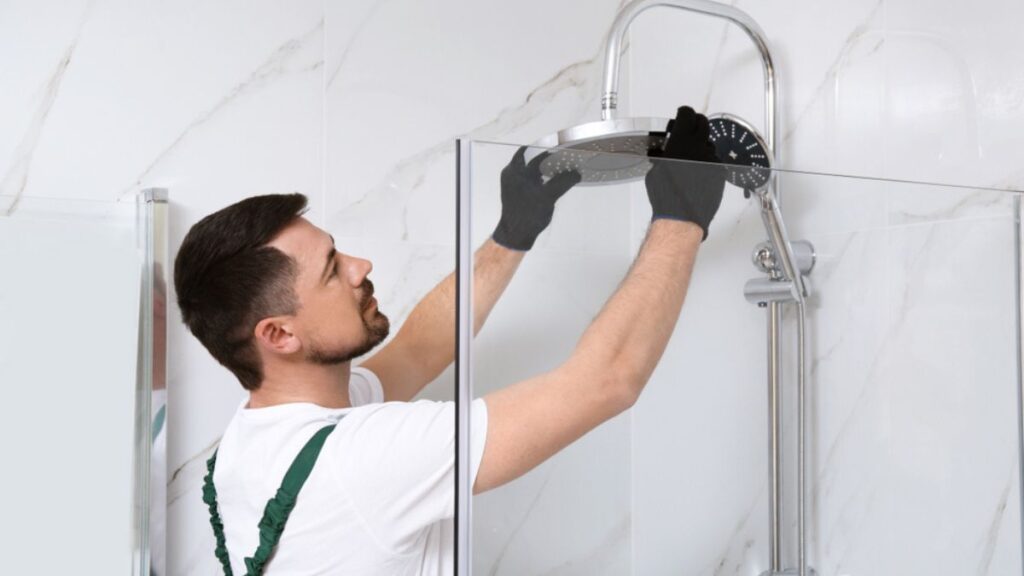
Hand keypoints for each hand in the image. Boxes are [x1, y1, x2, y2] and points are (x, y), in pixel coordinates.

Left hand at [492, 146, 581, 250]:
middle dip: (548, 157)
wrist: (516, 235)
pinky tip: (555, 179)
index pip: (531, 150)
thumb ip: (563, 182)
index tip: (559, 146)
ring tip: (562, 166)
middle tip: (564, 156)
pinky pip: (533, 178)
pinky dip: (543, 176)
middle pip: (532, 158)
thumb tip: (576, 173)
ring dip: (546, 167)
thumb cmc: (527, 215)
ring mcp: (515, 183)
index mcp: (515, 171)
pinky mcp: (519, 191)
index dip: (545, 147)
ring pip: (533, 169)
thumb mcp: (548, 196)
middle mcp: (513, 174)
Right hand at [645, 106, 725, 240]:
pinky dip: (707, 161)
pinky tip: (698, 171)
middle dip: (695, 123)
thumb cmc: (666, 196)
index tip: (682, 115)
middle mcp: (699, 147)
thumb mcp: (656, 171)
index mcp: (681, 142)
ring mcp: (711, 159)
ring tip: (691, 156)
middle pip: (703, 123)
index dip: (684, 113)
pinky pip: (714, 160)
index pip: (688, 115)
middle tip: (689, 127)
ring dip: (701, 145)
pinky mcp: (719, 171)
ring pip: (709, 143)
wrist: (682, 216)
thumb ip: (662, 156)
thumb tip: (663, 154)